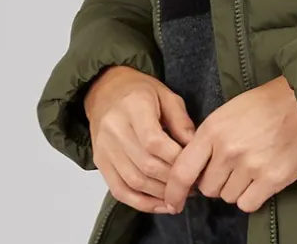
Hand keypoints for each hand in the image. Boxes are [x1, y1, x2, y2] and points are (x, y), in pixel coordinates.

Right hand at [85, 65, 195, 213]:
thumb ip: (181, 121)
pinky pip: (119, 190)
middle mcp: (115, 129)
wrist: (105, 90)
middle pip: (145, 164)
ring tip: (181, 196)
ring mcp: (105, 148)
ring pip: (132, 181)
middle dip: (171, 179)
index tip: (195, 164)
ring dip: (159, 194)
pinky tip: (160, 204)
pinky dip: (140, 202)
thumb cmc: (140, 90)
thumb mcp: (167, 95)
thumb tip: (196, 148)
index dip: (175, 157)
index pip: (154, 141)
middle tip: (193, 184)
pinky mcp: (100, 162)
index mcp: (134, 106)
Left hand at [164, 76, 296, 213]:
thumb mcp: (231, 109)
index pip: (182, 171)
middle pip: (207, 187)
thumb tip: (196, 166)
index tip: (174, 200)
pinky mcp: (272, 179)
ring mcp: (251, 166)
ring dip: (236, 187)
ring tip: (254, 164)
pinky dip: (253, 196)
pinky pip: (248, 204)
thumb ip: (210, 137)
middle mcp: (229, 150)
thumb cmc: (271, 101)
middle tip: (233, 165)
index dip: (174, 190)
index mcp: (214, 128)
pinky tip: (262, 177)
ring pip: (228, 196)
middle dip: (217, 180)